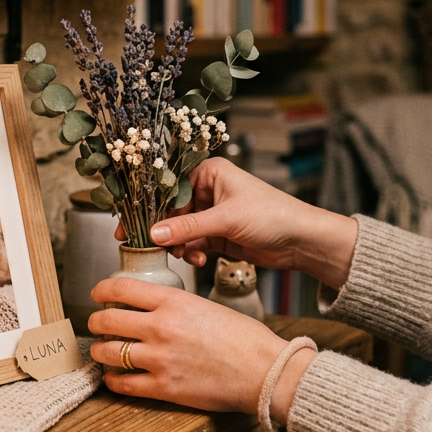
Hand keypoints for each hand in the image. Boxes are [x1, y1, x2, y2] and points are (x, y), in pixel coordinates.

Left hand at [87, 277, 315, 421]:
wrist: (264, 371)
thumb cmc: (245, 339)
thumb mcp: (208, 307)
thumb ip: (177, 306)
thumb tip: (155, 309)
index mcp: (174, 302)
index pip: (121, 288)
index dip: (102, 290)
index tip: (97, 294)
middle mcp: (161, 328)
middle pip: (106, 320)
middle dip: (95, 322)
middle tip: (96, 325)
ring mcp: (159, 359)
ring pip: (108, 352)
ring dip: (99, 351)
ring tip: (102, 351)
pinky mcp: (164, 387)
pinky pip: (122, 384)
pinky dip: (112, 381)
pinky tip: (115, 378)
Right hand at [132, 158, 358, 289]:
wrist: (301, 241)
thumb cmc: (273, 214)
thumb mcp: (226, 219)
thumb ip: (187, 227)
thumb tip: (154, 234)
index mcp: (209, 172)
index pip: (169, 186)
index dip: (149, 206)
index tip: (130, 224)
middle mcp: (208, 190)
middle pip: (171, 210)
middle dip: (163, 231)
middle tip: (149, 247)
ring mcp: (212, 213)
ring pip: (180, 230)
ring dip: (178, 245)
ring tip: (184, 255)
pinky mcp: (218, 235)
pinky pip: (193, 243)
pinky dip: (191, 253)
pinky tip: (198, 259)